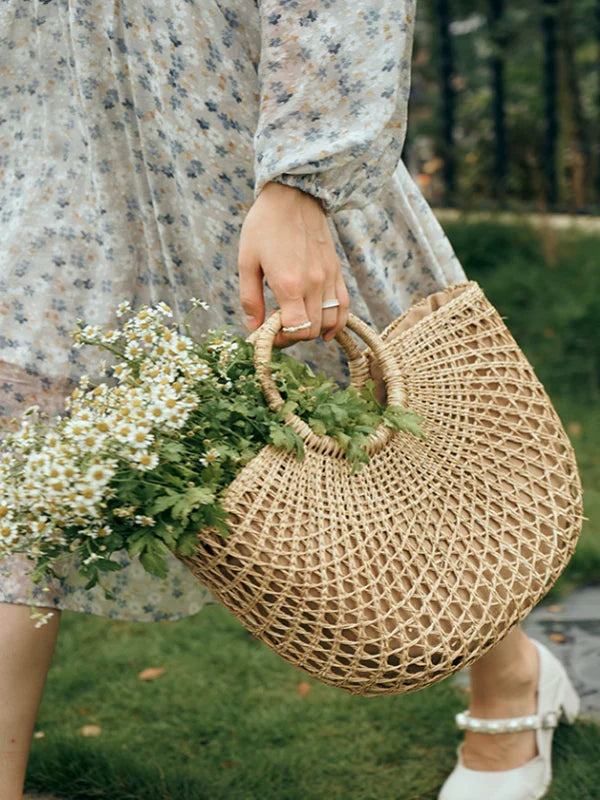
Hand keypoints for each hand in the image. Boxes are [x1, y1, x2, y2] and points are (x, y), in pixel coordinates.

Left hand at [237, 181, 349, 348]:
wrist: (293, 195)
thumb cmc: (264, 225)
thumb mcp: (247, 261)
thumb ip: (250, 298)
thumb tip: (253, 327)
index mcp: (289, 284)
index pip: (296, 329)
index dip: (281, 339)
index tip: (268, 333)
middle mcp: (313, 284)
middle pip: (311, 330)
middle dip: (293, 336)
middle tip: (277, 326)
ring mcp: (328, 278)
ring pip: (329, 322)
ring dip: (312, 330)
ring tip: (295, 322)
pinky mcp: (336, 272)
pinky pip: (343, 307)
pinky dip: (336, 323)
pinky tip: (325, 332)